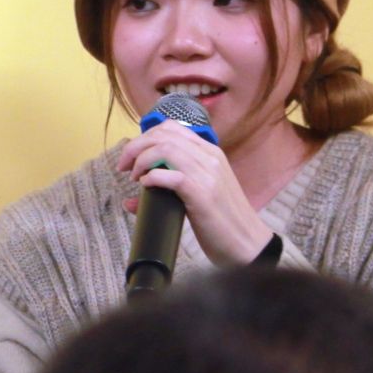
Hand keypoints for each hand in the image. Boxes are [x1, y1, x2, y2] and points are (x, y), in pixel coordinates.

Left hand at [116, 120, 273, 266]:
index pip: (172, 128)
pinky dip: (152, 178)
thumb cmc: (221, 222)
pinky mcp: (203, 194)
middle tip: (124, 167)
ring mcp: (208, 174)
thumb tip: (130, 201)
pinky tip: (146, 186)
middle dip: (135, 147)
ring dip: (141, 160)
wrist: (248, 244)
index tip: (131, 157)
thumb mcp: (197, 196)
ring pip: (165, 149)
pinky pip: (171, 175)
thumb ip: (169, 189)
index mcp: (210, 153)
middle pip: (163, 135)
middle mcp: (210, 157)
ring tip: (135, 177)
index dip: (144, 137)